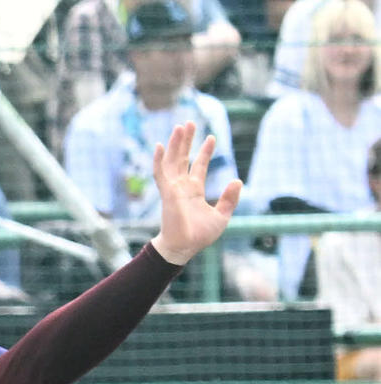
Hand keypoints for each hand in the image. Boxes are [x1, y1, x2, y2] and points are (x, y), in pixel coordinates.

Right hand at [150, 122, 241, 266]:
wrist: (184, 248)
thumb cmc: (199, 236)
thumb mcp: (221, 216)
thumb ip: (229, 199)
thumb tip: (237, 180)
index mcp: (194, 191)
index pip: (198, 166)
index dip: (204, 151)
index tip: (211, 137)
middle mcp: (182, 187)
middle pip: (183, 158)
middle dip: (187, 141)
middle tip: (190, 123)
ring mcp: (173, 189)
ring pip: (172, 161)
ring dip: (175, 144)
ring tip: (180, 126)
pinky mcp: (167, 192)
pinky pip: (160, 173)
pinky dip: (158, 160)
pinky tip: (158, 146)